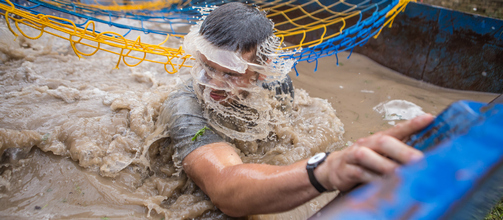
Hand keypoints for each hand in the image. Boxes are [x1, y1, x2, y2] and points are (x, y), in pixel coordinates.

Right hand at [315, 114, 433, 191]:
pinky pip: (359, 173)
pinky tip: (383, 185)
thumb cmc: (363, 162)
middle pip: (382, 141)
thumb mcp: (380, 156)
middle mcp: (366, 144)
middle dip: (402, 150)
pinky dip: (372, 179)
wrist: (334, 169)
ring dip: (385, 165)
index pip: (396, 130)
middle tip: (419, 160)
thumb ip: (397, 154)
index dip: (412, 124)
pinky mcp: (346, 170)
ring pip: (368, 157)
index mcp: (378, 139)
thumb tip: (425, 157)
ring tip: (402, 174)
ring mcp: (354, 156)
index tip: (429, 119)